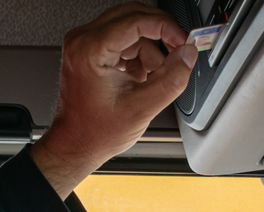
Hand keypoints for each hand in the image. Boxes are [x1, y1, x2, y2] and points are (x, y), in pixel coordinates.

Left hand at [32, 3, 195, 198]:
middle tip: (178, 51)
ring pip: (131, 28)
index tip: (183, 41)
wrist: (76, 145)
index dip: (166, 27)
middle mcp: (83, 40)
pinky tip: (139, 79)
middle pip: (133, 15)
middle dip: (160, 34)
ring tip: (150, 79)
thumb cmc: (95, 132)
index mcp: (89, 50)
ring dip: (149, 50)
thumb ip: (171, 80)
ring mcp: (85, 44)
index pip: (136, 20)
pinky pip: (123, 40)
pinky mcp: (91, 50)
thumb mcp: (141, 108)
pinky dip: (138, 56)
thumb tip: (187, 55)